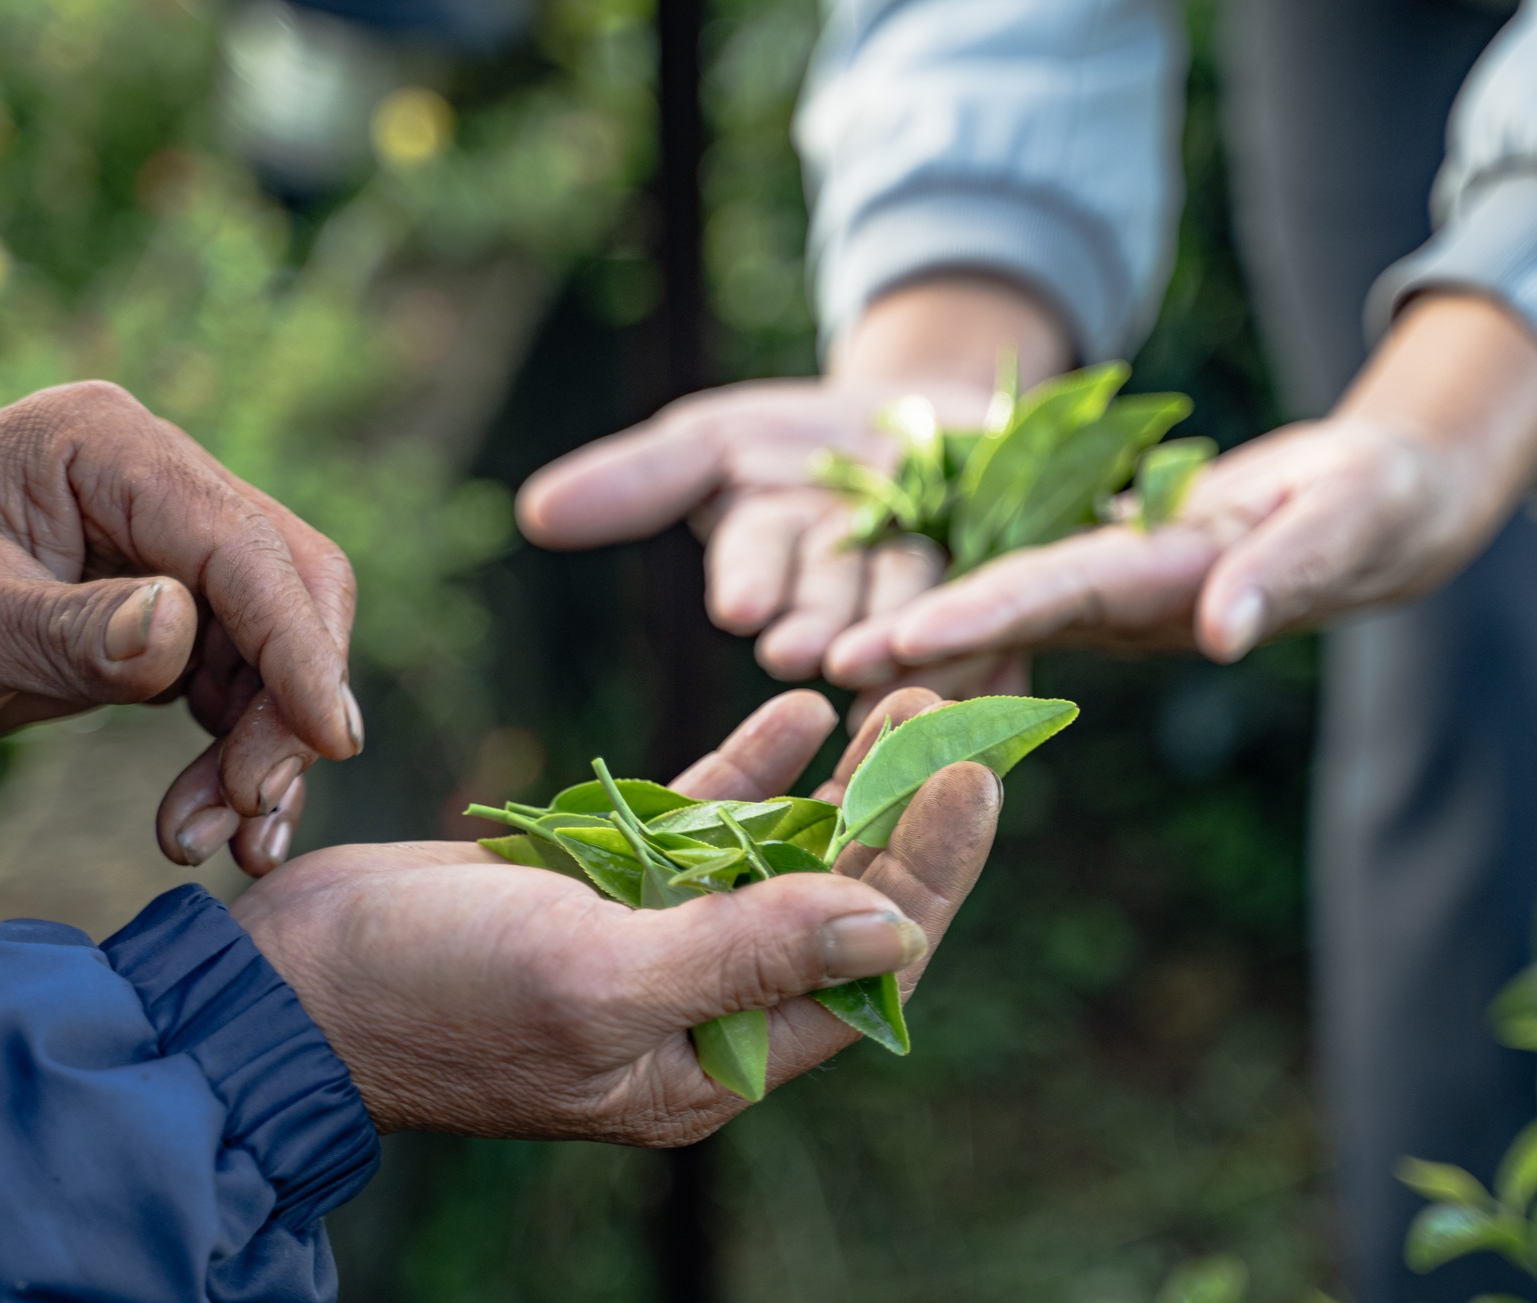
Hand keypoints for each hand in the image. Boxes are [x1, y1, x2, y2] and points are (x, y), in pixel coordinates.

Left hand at [0, 381, 360, 874]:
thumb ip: (74, 631)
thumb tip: (184, 631)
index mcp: (108, 448)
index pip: (242, 547)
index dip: (296, 646)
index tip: (329, 743)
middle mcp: (154, 480)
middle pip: (287, 585)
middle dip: (289, 703)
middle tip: (254, 808)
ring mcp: (163, 542)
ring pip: (273, 641)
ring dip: (264, 744)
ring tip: (219, 840)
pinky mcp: (161, 604)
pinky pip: (236, 674)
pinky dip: (236, 747)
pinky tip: (214, 816)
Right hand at [232, 687, 999, 1141]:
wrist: (290, 984)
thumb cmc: (434, 1001)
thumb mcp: (599, 981)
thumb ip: (747, 956)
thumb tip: (893, 928)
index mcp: (719, 1059)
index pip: (868, 965)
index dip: (931, 870)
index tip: (974, 775)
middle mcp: (703, 1005)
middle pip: (838, 902)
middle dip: (900, 813)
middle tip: (952, 715)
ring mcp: (654, 937)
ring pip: (779, 853)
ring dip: (839, 783)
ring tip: (898, 698)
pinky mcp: (603, 882)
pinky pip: (701, 820)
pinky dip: (751, 768)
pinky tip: (804, 707)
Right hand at [516, 276, 1067, 713]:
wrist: (942, 419)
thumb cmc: (806, 439)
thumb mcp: (719, 439)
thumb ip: (639, 480)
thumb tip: (534, 513)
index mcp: (771, 563)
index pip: (756, 564)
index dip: (751, 579)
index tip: (741, 605)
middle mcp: (840, 602)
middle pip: (835, 608)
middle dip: (821, 625)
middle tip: (810, 647)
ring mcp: (920, 605)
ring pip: (915, 616)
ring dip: (901, 634)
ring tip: (888, 649)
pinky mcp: (999, 611)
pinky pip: (1003, 620)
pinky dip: (998, 632)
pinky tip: (1002, 644)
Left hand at [825, 293, 1536, 674]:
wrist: (1386, 505)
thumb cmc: (1382, 508)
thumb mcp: (1350, 525)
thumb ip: (1285, 572)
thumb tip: (1222, 633)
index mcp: (1170, 586)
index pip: (1060, 597)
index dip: (980, 616)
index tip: (898, 641)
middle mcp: (1126, 599)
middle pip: (1004, 615)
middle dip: (910, 641)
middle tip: (807, 661)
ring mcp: (1115, 587)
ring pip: (999, 607)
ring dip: (913, 626)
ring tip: (811, 641)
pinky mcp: (1111, 561)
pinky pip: (1023, 577)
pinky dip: (958, 591)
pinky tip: (880, 595)